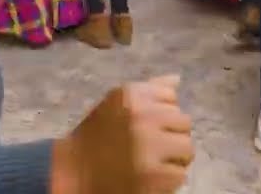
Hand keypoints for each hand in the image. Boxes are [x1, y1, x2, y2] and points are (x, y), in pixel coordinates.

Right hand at [52, 74, 193, 193]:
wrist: (73, 172)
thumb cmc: (96, 137)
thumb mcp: (116, 104)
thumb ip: (148, 91)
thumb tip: (177, 79)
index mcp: (132, 95)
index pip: (171, 96)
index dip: (161, 114)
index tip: (146, 126)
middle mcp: (142, 116)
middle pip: (184, 122)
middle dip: (171, 136)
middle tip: (151, 148)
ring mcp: (149, 147)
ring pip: (188, 148)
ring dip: (174, 158)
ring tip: (153, 163)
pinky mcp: (155, 176)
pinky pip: (181, 174)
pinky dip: (168, 180)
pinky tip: (149, 178)